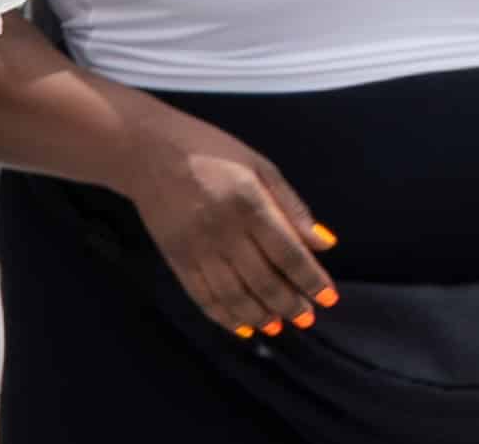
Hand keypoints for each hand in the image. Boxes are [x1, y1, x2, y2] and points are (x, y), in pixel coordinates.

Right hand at [122, 112, 339, 339]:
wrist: (149, 152)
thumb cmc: (213, 152)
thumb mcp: (260, 166)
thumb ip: (292, 207)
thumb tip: (324, 243)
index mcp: (250, 204)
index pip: (288, 253)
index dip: (311, 279)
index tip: (330, 297)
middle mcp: (224, 232)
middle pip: (263, 280)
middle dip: (290, 304)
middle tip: (307, 318)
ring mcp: (197, 249)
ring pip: (233, 296)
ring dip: (260, 316)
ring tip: (279, 326)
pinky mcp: (175, 260)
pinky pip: (202, 297)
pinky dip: (224, 317)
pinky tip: (243, 326)